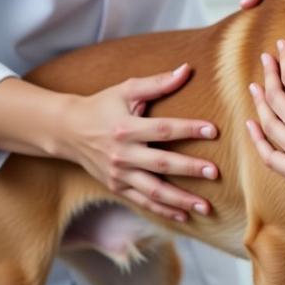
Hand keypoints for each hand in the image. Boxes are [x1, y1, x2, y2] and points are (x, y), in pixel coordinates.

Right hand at [58, 64, 219, 221]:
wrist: (68, 130)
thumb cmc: (102, 105)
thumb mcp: (127, 89)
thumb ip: (158, 82)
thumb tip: (186, 69)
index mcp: (126, 129)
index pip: (163, 130)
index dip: (189, 130)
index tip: (214, 131)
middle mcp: (122, 155)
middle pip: (161, 164)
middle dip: (189, 169)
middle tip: (215, 172)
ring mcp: (119, 175)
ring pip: (153, 191)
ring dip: (180, 200)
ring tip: (206, 206)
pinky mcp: (117, 188)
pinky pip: (143, 202)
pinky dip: (164, 211)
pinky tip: (184, 216)